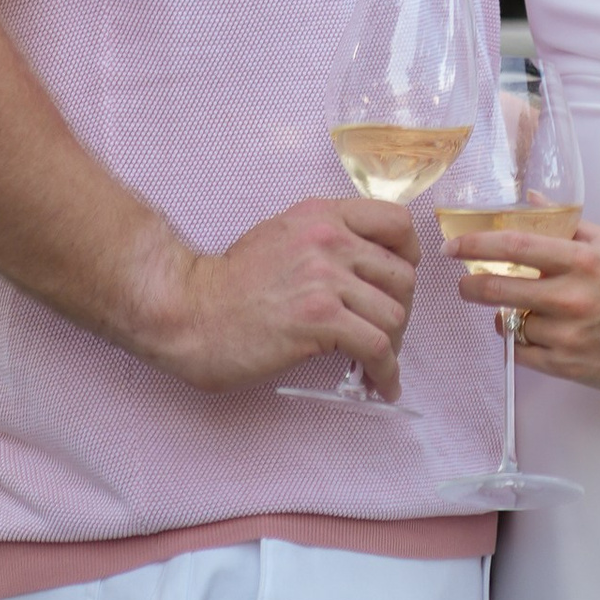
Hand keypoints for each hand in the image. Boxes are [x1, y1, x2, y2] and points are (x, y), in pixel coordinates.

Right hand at [143, 196, 420, 400]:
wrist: (190, 311)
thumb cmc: (231, 283)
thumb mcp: (282, 235)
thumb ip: (325, 238)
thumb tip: (367, 265)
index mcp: (322, 214)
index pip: (397, 221)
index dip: (409, 256)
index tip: (398, 283)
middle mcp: (329, 238)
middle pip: (402, 275)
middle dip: (401, 310)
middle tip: (385, 333)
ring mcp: (324, 277)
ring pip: (394, 314)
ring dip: (394, 345)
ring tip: (378, 363)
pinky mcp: (319, 318)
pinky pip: (377, 347)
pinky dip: (387, 372)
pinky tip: (381, 385)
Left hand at [448, 214, 599, 395]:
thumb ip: (567, 223)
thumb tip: (528, 200)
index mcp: (581, 261)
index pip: (516, 248)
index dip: (478, 245)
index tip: (453, 247)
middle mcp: (570, 298)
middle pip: (500, 289)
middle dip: (471, 285)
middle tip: (464, 282)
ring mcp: (566, 335)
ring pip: (510, 323)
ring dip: (503, 314)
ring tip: (513, 307)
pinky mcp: (565, 365)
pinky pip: (522, 352)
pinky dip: (518, 340)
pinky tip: (528, 330)